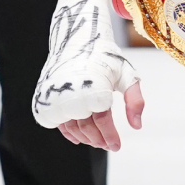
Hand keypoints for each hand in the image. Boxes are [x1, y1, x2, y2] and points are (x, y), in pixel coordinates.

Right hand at [32, 0, 143, 151]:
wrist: (78, 38)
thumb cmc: (106, 57)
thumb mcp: (127, 74)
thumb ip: (135, 100)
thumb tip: (137, 126)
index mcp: (95, 85)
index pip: (102, 119)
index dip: (110, 135)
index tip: (117, 146)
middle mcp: (73, 91)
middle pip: (86, 126)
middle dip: (99, 139)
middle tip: (109, 146)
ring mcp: (57, 94)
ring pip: (71, 126)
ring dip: (85, 138)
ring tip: (97, 142)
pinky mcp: (47, 96)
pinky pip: (57, 121)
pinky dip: (68, 132)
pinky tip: (79, 138)